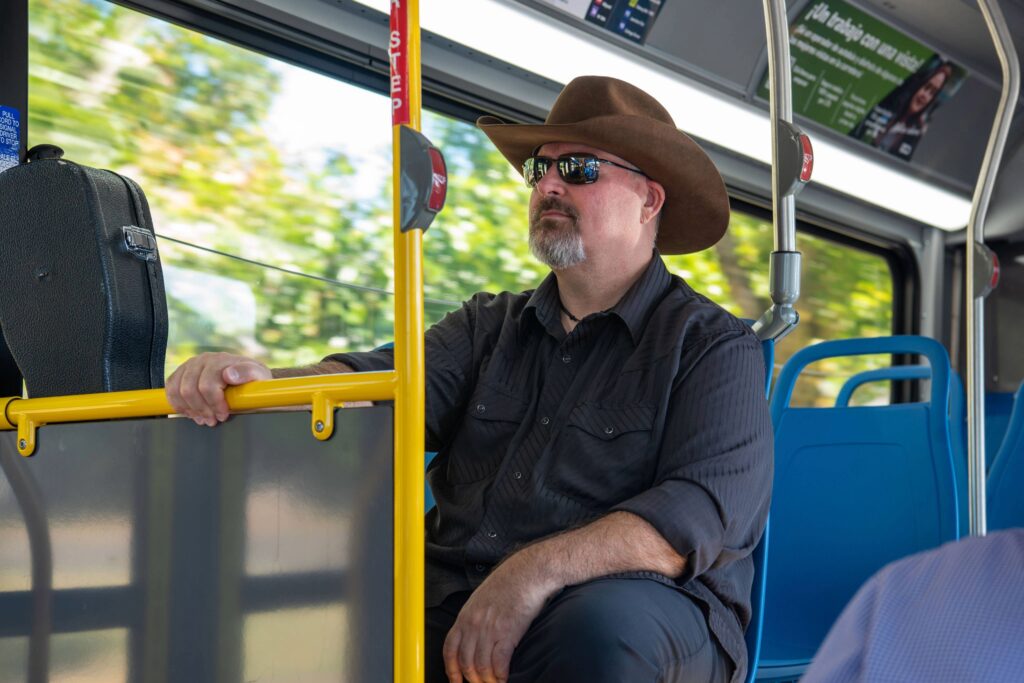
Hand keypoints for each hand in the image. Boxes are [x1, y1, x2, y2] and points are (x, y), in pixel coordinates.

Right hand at [165, 352, 270, 425]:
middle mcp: (203, 360)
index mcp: (221, 360)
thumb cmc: (252, 378)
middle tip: (212, 421)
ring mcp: (190, 365)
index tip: (223, 415)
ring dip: (189, 409)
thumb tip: (229, 375)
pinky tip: (190, 412)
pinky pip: (170, 388)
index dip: (214, 404)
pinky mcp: (181, 372)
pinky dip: (178, 404)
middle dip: (201, 410)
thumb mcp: (259, 375)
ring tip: (202, 418)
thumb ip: (248, 373)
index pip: (207, 386)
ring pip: (177, 390)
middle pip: (189, 390)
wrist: (246, 376)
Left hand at [443, 559, 554, 682]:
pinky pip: (499, 663)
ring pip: (481, 667)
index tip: (456, 681)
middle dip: (472, 679)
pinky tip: (505, 678)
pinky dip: (501, 676)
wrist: (528, 573)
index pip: (449, 649)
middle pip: (465, 662)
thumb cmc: (508, 584)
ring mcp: (489, 629)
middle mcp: (474, 624)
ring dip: (487, 680)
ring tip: (494, 682)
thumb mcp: (481, 599)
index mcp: (465, 616)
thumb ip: (474, 619)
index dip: (451, 670)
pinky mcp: (507, 633)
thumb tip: (472, 640)